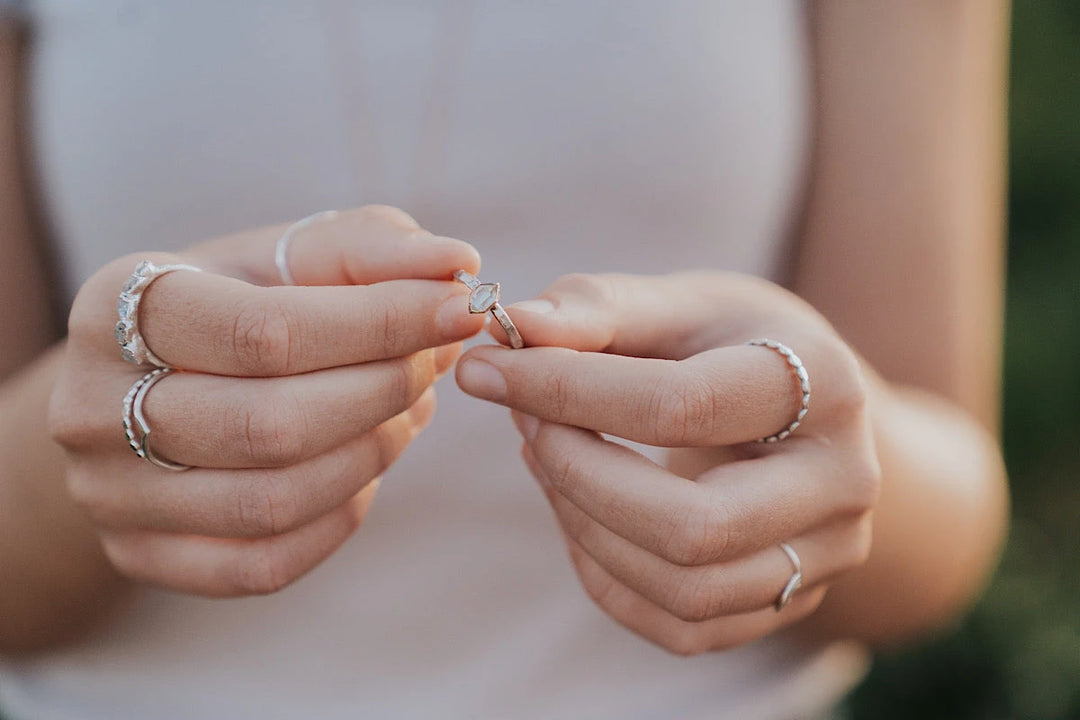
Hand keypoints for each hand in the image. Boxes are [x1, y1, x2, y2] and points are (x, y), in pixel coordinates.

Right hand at [50, 206, 485, 595]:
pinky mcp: (141, 555)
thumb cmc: (237, 304)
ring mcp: (109, 494)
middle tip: (434, 362)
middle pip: (271, 426)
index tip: (460, 310)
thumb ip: (374, 249)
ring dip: (372, 453)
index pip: (266, 332)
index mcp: (117, 305)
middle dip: (383, 393)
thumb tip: (457, 265)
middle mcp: (92, 406)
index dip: (381, 324)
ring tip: (407, 407)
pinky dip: (339, 515)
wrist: (148, 382)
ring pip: (272, 502)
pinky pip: (264, 563)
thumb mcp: (291, 255)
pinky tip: (365, 464)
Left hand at [456, 272, 880, 654]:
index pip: (681, 406)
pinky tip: (579, 510)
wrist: (810, 411)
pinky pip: (680, 627)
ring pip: (684, 589)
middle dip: (578, 475)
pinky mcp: (789, 605)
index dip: (566, 390)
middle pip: (693, 525)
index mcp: (825, 384)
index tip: (487, 371)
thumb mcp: (680, 303)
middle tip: (524, 424)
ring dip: (583, 526)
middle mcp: (843, 483)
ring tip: (546, 458)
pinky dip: (605, 575)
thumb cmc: (732, 344)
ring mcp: (825, 557)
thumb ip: (599, 308)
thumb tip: (514, 325)